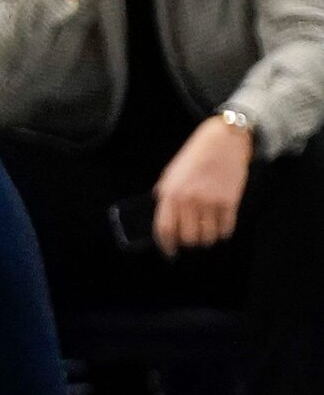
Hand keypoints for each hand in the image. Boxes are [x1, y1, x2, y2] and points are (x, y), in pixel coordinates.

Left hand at [153, 115, 251, 254]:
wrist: (223, 141)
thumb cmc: (195, 156)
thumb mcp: (171, 173)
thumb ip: (166, 195)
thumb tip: (166, 217)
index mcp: (170, 193)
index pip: (164, 229)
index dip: (166, 246)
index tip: (170, 253)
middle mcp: (189, 200)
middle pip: (188, 238)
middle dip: (188, 243)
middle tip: (191, 238)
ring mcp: (210, 202)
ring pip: (208, 237)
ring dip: (207, 239)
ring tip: (206, 232)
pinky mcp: (230, 202)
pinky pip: (226, 229)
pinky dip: (223, 233)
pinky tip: (220, 226)